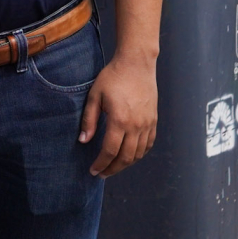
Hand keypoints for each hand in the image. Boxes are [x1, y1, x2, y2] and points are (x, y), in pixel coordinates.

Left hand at [80, 55, 156, 176]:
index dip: (101, 164)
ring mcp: (148, 124)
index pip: (110, 151)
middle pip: (126, 157)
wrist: (136, 64)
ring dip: (126, 164)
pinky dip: (139, 154)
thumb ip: (89, 120)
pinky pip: (149, 144)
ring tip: (113, 167)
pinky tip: (130, 156)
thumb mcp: (94, 96)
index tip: (93, 170)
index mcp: (120, 120)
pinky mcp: (154, 121)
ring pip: (138, 153)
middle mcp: (136, 126)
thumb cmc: (112, 77)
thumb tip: (83, 140)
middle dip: (112, 169)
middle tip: (101, 174)